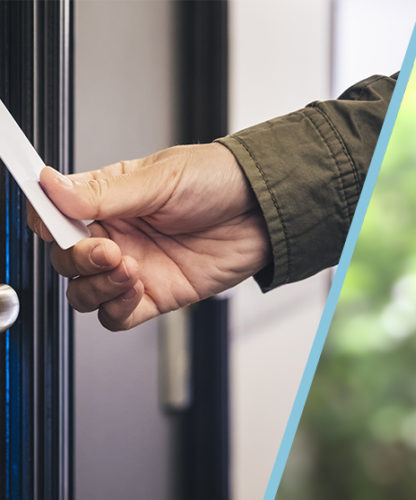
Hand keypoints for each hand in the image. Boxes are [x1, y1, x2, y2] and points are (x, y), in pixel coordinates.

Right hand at [27, 143, 270, 330]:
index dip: (45, 221)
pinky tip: (135, 289)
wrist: (264, 211)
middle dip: (76, 258)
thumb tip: (51, 186)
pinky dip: (116, 309)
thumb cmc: (219, 181)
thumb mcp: (160, 179)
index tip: (48, 223)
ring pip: (85, 293)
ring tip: (127, 266)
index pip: (57, 214)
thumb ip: (105, 193)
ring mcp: (136, 267)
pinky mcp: (159, 294)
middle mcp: (118, 234)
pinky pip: (118, 317)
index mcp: (110, 198)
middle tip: (106, 248)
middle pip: (67, 260)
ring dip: (95, 286)